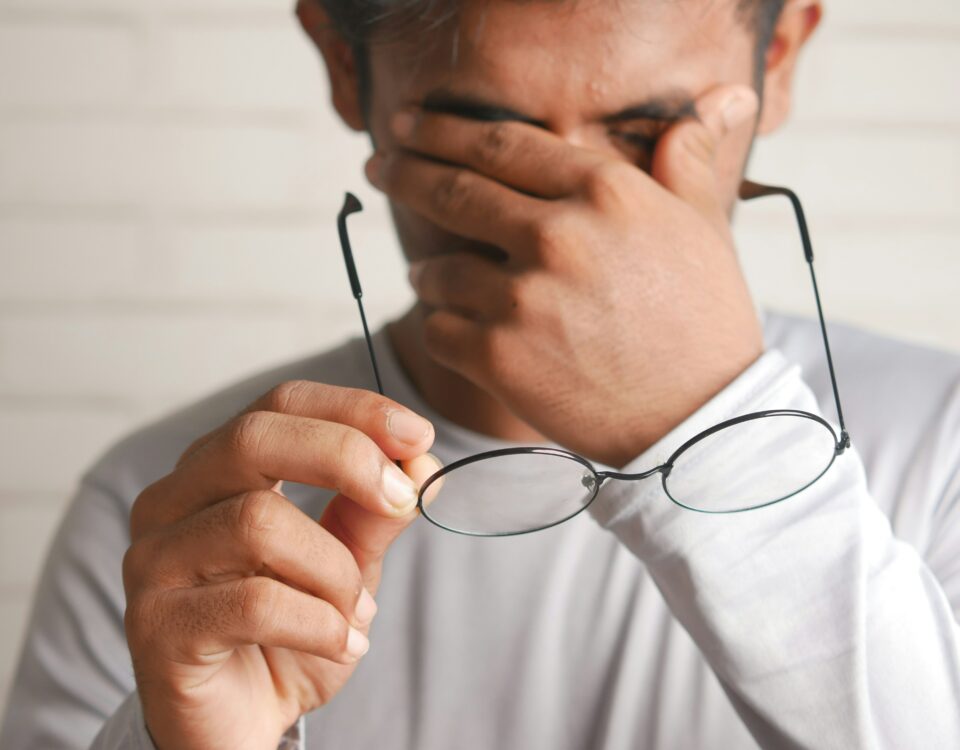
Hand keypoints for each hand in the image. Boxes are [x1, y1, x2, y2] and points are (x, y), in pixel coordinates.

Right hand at [123, 382, 435, 749]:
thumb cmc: (287, 635)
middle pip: (254, 438)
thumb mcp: (346, 566)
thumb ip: (373, 514)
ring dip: (335, 570)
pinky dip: (320, 624)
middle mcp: (173, 501)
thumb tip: (420, 461)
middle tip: (401, 499)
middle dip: (346, 458)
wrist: (239, 725)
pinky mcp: (154, 625)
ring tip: (356, 610)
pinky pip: (254, 602)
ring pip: (258, 522)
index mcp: (217, 471)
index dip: (353, 409)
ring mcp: (154, 560)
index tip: (418, 434)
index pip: (280, 405)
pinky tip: (339, 644)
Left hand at [366, 85, 763, 466]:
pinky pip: (438, 330)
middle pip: (453, 191)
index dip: (443, 130)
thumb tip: (721, 97)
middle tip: (378, 165)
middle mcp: (557, 235)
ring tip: (432, 278)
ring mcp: (522, 298)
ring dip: (428, 273)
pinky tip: (456, 330)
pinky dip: (441, 328)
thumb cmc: (704, 322)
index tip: (409, 125)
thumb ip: (689, 161)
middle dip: (404, 174)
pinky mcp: (499, 358)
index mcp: (604, 191)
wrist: (700, 420)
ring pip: (436, 271)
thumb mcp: (706, 229)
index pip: (501, 143)